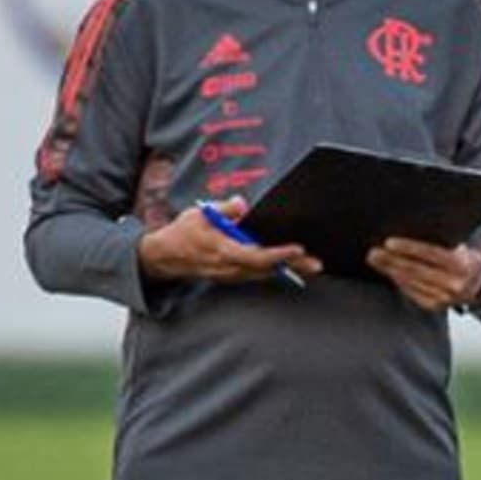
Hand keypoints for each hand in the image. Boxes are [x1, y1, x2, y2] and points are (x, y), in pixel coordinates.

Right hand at [137, 196, 321, 282]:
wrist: (164, 257)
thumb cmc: (183, 234)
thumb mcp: (200, 214)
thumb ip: (224, 208)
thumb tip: (241, 204)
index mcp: (223, 251)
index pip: (255, 255)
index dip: (278, 254)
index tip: (296, 249)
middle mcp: (229, 267)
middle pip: (267, 268)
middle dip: (293, 266)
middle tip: (316, 264)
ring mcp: (231, 274)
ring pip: (265, 273)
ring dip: (288, 269)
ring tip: (312, 265)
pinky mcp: (233, 275)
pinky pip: (258, 274)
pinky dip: (276, 270)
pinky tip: (293, 266)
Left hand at [366, 239, 480, 310]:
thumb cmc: (468, 261)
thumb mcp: (464, 249)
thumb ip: (444, 245)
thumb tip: (411, 241)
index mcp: (462, 266)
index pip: (430, 254)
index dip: (409, 248)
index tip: (389, 242)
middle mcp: (454, 284)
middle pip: (416, 270)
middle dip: (392, 261)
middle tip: (373, 253)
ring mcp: (444, 299)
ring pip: (411, 282)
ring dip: (391, 271)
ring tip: (376, 261)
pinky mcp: (435, 307)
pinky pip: (412, 292)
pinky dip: (400, 282)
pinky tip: (390, 273)